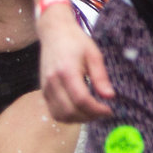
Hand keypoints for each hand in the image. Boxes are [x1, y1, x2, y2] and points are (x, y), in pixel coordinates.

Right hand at [37, 5, 114, 121]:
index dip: (97, 110)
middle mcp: (52, 82)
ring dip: (78, 119)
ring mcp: (45, 88)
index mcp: (66, 71)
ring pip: (60, 116)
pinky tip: (79, 110)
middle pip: (70, 111)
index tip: (109, 110)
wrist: (54, 33)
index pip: (81, 100)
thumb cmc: (76, 41)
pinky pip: (54, 112)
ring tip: (91, 112)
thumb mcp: (94, 54)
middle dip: (89, 117)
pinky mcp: (43, 91)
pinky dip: (68, 116)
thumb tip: (109, 96)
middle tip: (102, 112)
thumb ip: (101, 76)